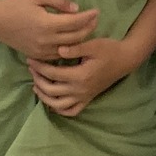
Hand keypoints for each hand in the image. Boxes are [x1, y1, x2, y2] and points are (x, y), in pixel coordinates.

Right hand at [0, 0, 100, 60]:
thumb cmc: (17, 4)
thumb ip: (59, 1)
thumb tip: (76, 9)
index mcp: (48, 24)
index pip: (75, 22)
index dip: (88, 17)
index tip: (97, 11)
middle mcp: (47, 40)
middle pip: (76, 37)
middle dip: (88, 28)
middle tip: (95, 20)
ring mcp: (42, 50)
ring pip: (69, 49)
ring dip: (80, 40)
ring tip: (87, 29)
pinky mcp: (37, 55)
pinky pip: (58, 54)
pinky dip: (68, 48)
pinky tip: (73, 41)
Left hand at [28, 37, 142, 118]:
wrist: (125, 60)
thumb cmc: (109, 49)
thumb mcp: (93, 45)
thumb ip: (75, 48)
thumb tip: (58, 50)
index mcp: (81, 76)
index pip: (53, 74)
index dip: (39, 67)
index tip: (30, 59)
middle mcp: (80, 90)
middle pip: (51, 90)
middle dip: (37, 79)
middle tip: (31, 68)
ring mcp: (84, 97)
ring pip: (57, 104)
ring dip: (44, 96)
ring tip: (36, 85)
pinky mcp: (87, 99)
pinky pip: (70, 111)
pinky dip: (59, 109)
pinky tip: (52, 100)